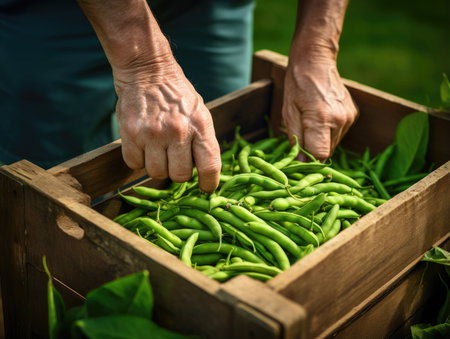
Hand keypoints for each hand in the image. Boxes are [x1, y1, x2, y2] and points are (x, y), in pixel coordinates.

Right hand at [113, 61, 221, 191]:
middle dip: (177, 172)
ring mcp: (153, 134)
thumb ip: (203, 142)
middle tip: (174, 158)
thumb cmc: (177, 97)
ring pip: (156, 173)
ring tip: (157, 148)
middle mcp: (178, 131)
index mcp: (200, 126)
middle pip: (179, 176)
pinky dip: (138, 159)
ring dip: (157, 166)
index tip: (204, 187)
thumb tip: (206, 175)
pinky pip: (134, 165)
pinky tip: (143, 144)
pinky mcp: (131, 134)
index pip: (210, 167)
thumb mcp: (200, 114)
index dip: (208, 183)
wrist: (148, 71)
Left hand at [282, 56, 357, 161]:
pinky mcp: (353, 114)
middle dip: (314, 150)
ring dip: (322, 141)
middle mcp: (340, 120)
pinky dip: (329, 132)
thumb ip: (296, 140)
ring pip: (334, 143)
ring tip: (311, 123)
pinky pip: (339, 133)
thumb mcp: (289, 114)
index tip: (301, 160)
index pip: (321, 155)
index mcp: (322, 120)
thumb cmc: (297, 86)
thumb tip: (301, 162)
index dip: (310, 161)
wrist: (315, 62)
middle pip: (328, 151)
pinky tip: (321, 117)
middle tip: (302, 139)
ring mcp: (349, 117)